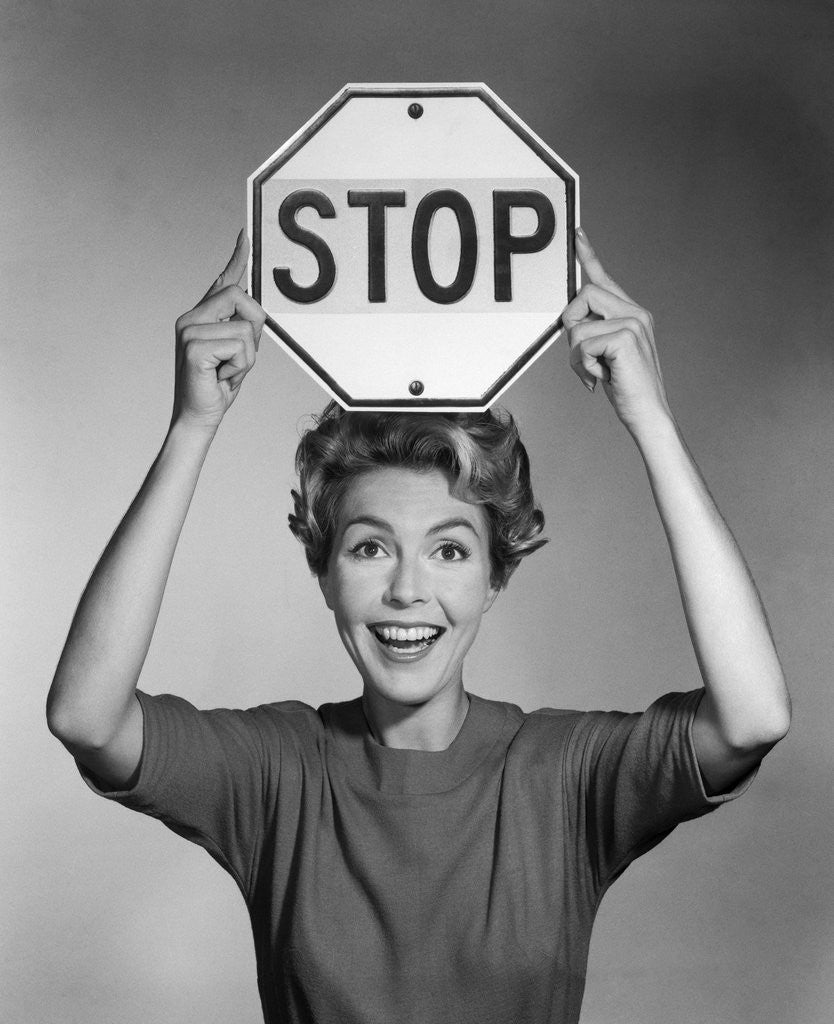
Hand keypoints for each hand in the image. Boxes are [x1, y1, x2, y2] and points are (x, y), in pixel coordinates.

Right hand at [171, 231, 265, 431]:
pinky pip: (238, 346)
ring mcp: (189, 330)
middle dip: (253, 330)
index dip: (237, 258)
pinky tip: (220, 377)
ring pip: (245, 328)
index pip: (223, 282)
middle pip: (241, 297)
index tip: (246, 235)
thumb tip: (257, 305)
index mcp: (201, 316)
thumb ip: (244, 327)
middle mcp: (191, 317)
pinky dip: (239, 367)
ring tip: (226, 371)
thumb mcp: (238, 351)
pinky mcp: (194, 346)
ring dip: (247, 358)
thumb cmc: (218, 385)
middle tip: (236, 359)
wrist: (199, 416)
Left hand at [561, 228, 672, 436]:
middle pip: (582, 296)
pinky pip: (582, 344)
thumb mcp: (605, 355)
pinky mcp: (627, 337)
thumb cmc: (626, 388)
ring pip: (577, 324)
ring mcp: (634, 322)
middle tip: (584, 358)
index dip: (589, 255)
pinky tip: (600, 378)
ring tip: (595, 372)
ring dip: (576, 356)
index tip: (577, 233)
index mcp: (631, 313)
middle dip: (571, 327)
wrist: (648, 414)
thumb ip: (593, 332)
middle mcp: (635, 312)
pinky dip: (583, 366)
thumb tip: (569, 320)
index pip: (604, 279)